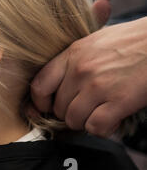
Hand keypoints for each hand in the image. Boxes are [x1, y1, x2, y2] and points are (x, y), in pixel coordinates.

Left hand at [29, 0, 146, 136]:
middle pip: (58, 108)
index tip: (48, 107)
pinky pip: (96, 127)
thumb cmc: (130, 41)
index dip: (40, 102)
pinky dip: (103, 128)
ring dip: (86, 121)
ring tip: (100, 111)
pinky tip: (113, 118)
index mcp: (71, 54)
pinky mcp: (119, 100)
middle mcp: (80, 70)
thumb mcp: (93, 41)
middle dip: (70, 113)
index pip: (39, 85)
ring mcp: (98, 86)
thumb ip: (71, 59)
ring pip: (74, 120)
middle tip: (86, 108)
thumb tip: (54, 82)